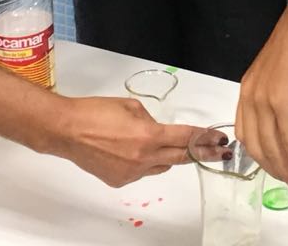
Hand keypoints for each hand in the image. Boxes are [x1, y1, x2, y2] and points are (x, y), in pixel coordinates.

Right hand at [54, 96, 225, 187]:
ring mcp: (132, 173)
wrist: (67, 130)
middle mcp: (143, 158)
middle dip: (203, 153)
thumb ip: (152, 120)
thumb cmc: (95, 112)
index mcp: (149, 136)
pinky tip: (133, 150)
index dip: (206, 138)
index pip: (186, 138)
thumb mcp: (132, 107)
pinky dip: (145, 161)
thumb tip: (159, 131)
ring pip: (161, 165)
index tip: (220, 139)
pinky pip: (142, 172)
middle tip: (219, 151)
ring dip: (170, 155)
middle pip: (182, 157)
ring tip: (169, 145)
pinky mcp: (120, 181)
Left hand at [235, 1, 287, 195]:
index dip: (260, 156)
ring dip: (287, 172)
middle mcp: (250, 99)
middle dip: (274, 170)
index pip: (246, 134)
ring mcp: (265, 101)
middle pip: (256, 147)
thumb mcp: (284, 77)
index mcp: (248, 92)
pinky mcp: (283, 102)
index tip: (277, 168)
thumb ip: (283, 99)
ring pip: (272, 148)